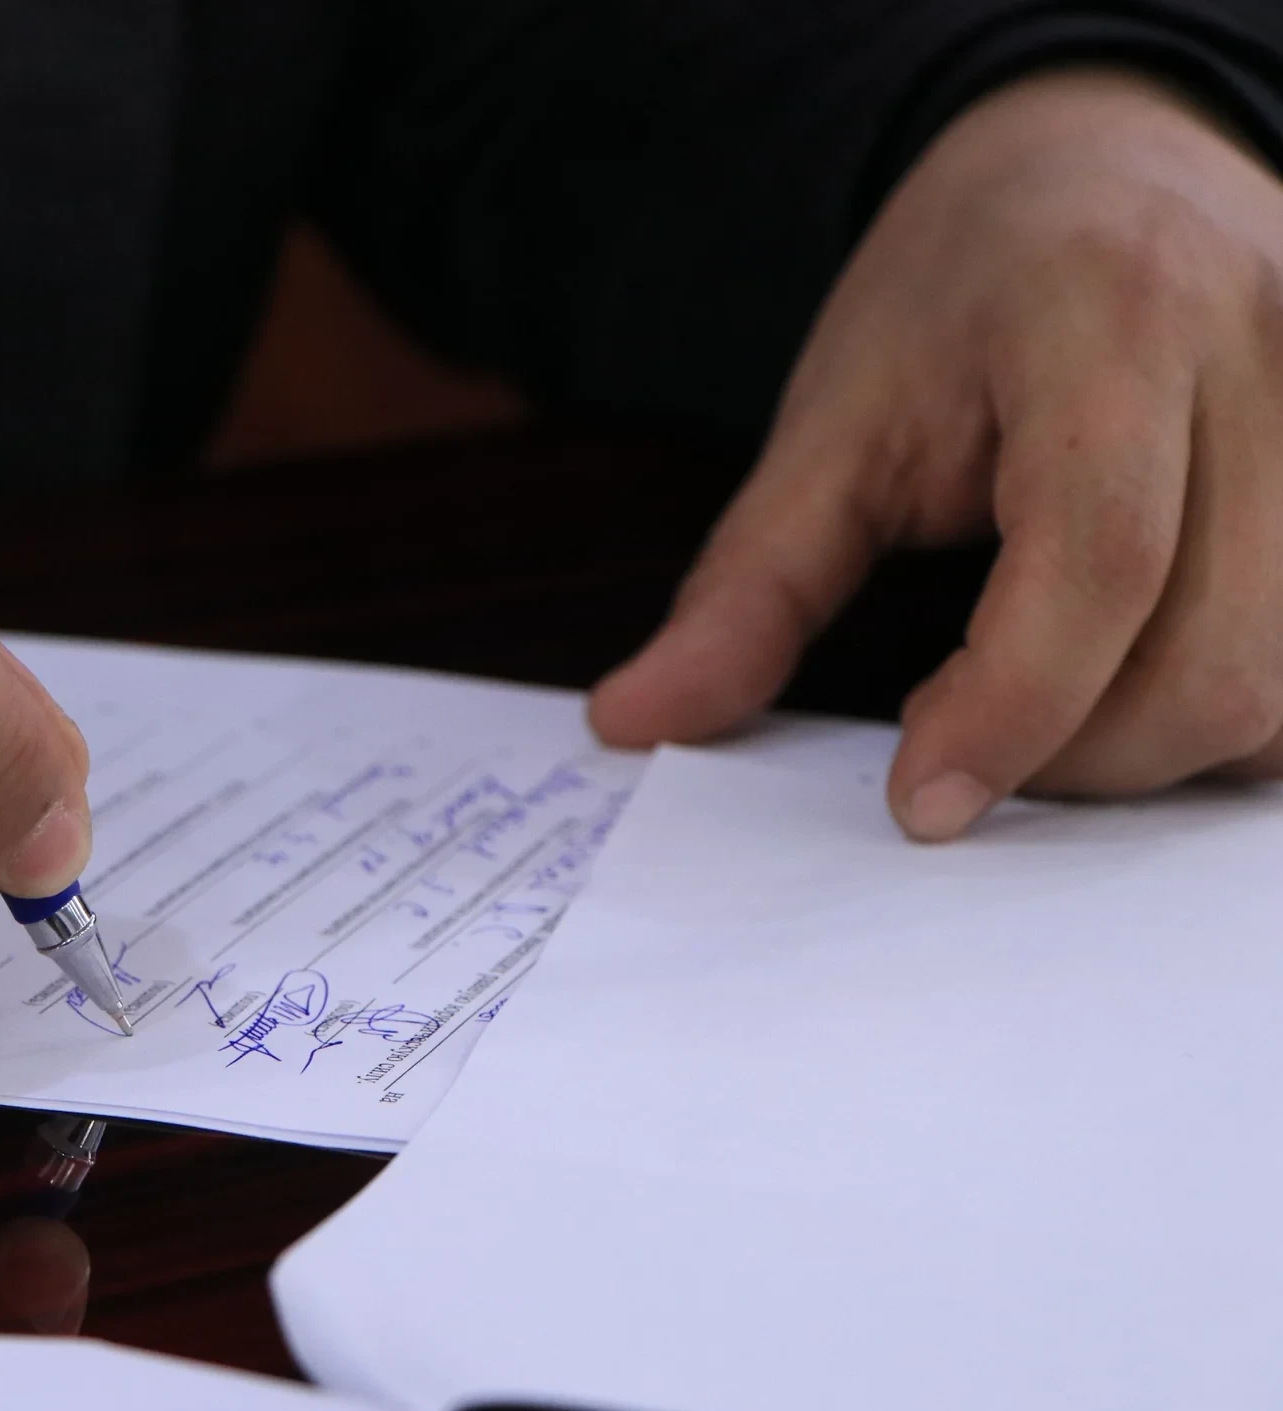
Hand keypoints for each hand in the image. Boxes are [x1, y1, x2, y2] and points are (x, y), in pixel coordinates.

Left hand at [589, 69, 1282, 837]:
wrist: (1098, 169)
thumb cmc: (958, 294)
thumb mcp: (829, 424)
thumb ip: (745, 589)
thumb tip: (634, 723)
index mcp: (1111, 319)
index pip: (1100, 559)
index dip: (1012, 710)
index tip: (919, 799)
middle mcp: (1272, 357)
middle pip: (1217, 655)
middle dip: (1074, 757)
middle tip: (956, 743)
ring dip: (1156, 752)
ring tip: (1038, 701)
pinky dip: (1225, 717)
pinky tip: (1125, 682)